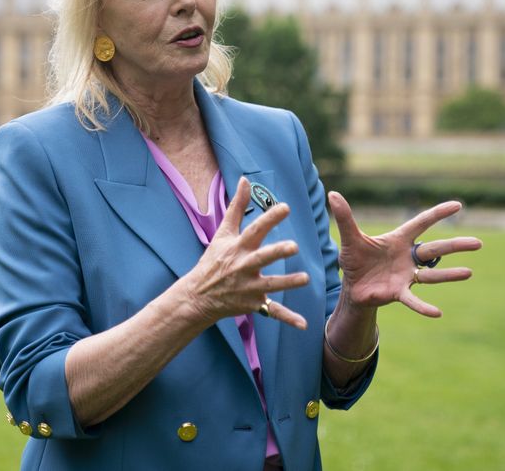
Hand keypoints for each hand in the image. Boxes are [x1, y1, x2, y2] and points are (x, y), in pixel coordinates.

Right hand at [181, 178, 310, 329]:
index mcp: (238, 247)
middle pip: (262, 258)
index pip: (254, 230)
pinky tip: (304, 324)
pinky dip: (288, 318)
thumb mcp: (223, 232)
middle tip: (293, 246)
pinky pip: (273, 312)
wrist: (198, 295)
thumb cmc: (214, 260)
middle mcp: (243, 266)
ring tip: (305, 279)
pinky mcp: (253, 304)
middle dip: (277, 253)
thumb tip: (244, 179)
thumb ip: (236, 206)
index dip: (269, 218)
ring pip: (271, 285)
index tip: (285, 207)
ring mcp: (248, 287)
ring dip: (288, 283)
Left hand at [327, 191, 481, 317]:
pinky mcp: (398, 293)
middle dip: (455, 246)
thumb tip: (332, 194)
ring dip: (450, 275)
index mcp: (398, 240)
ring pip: (432, 275)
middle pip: (435, 249)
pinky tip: (437, 312)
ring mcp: (406, 276)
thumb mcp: (350, 238)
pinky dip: (424, 307)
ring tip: (469, 272)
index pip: (421, 223)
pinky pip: (413, 300)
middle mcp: (407, 257)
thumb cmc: (355, 260)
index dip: (438, 214)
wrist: (353, 287)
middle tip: (478, 243)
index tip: (458, 205)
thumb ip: (345, 217)